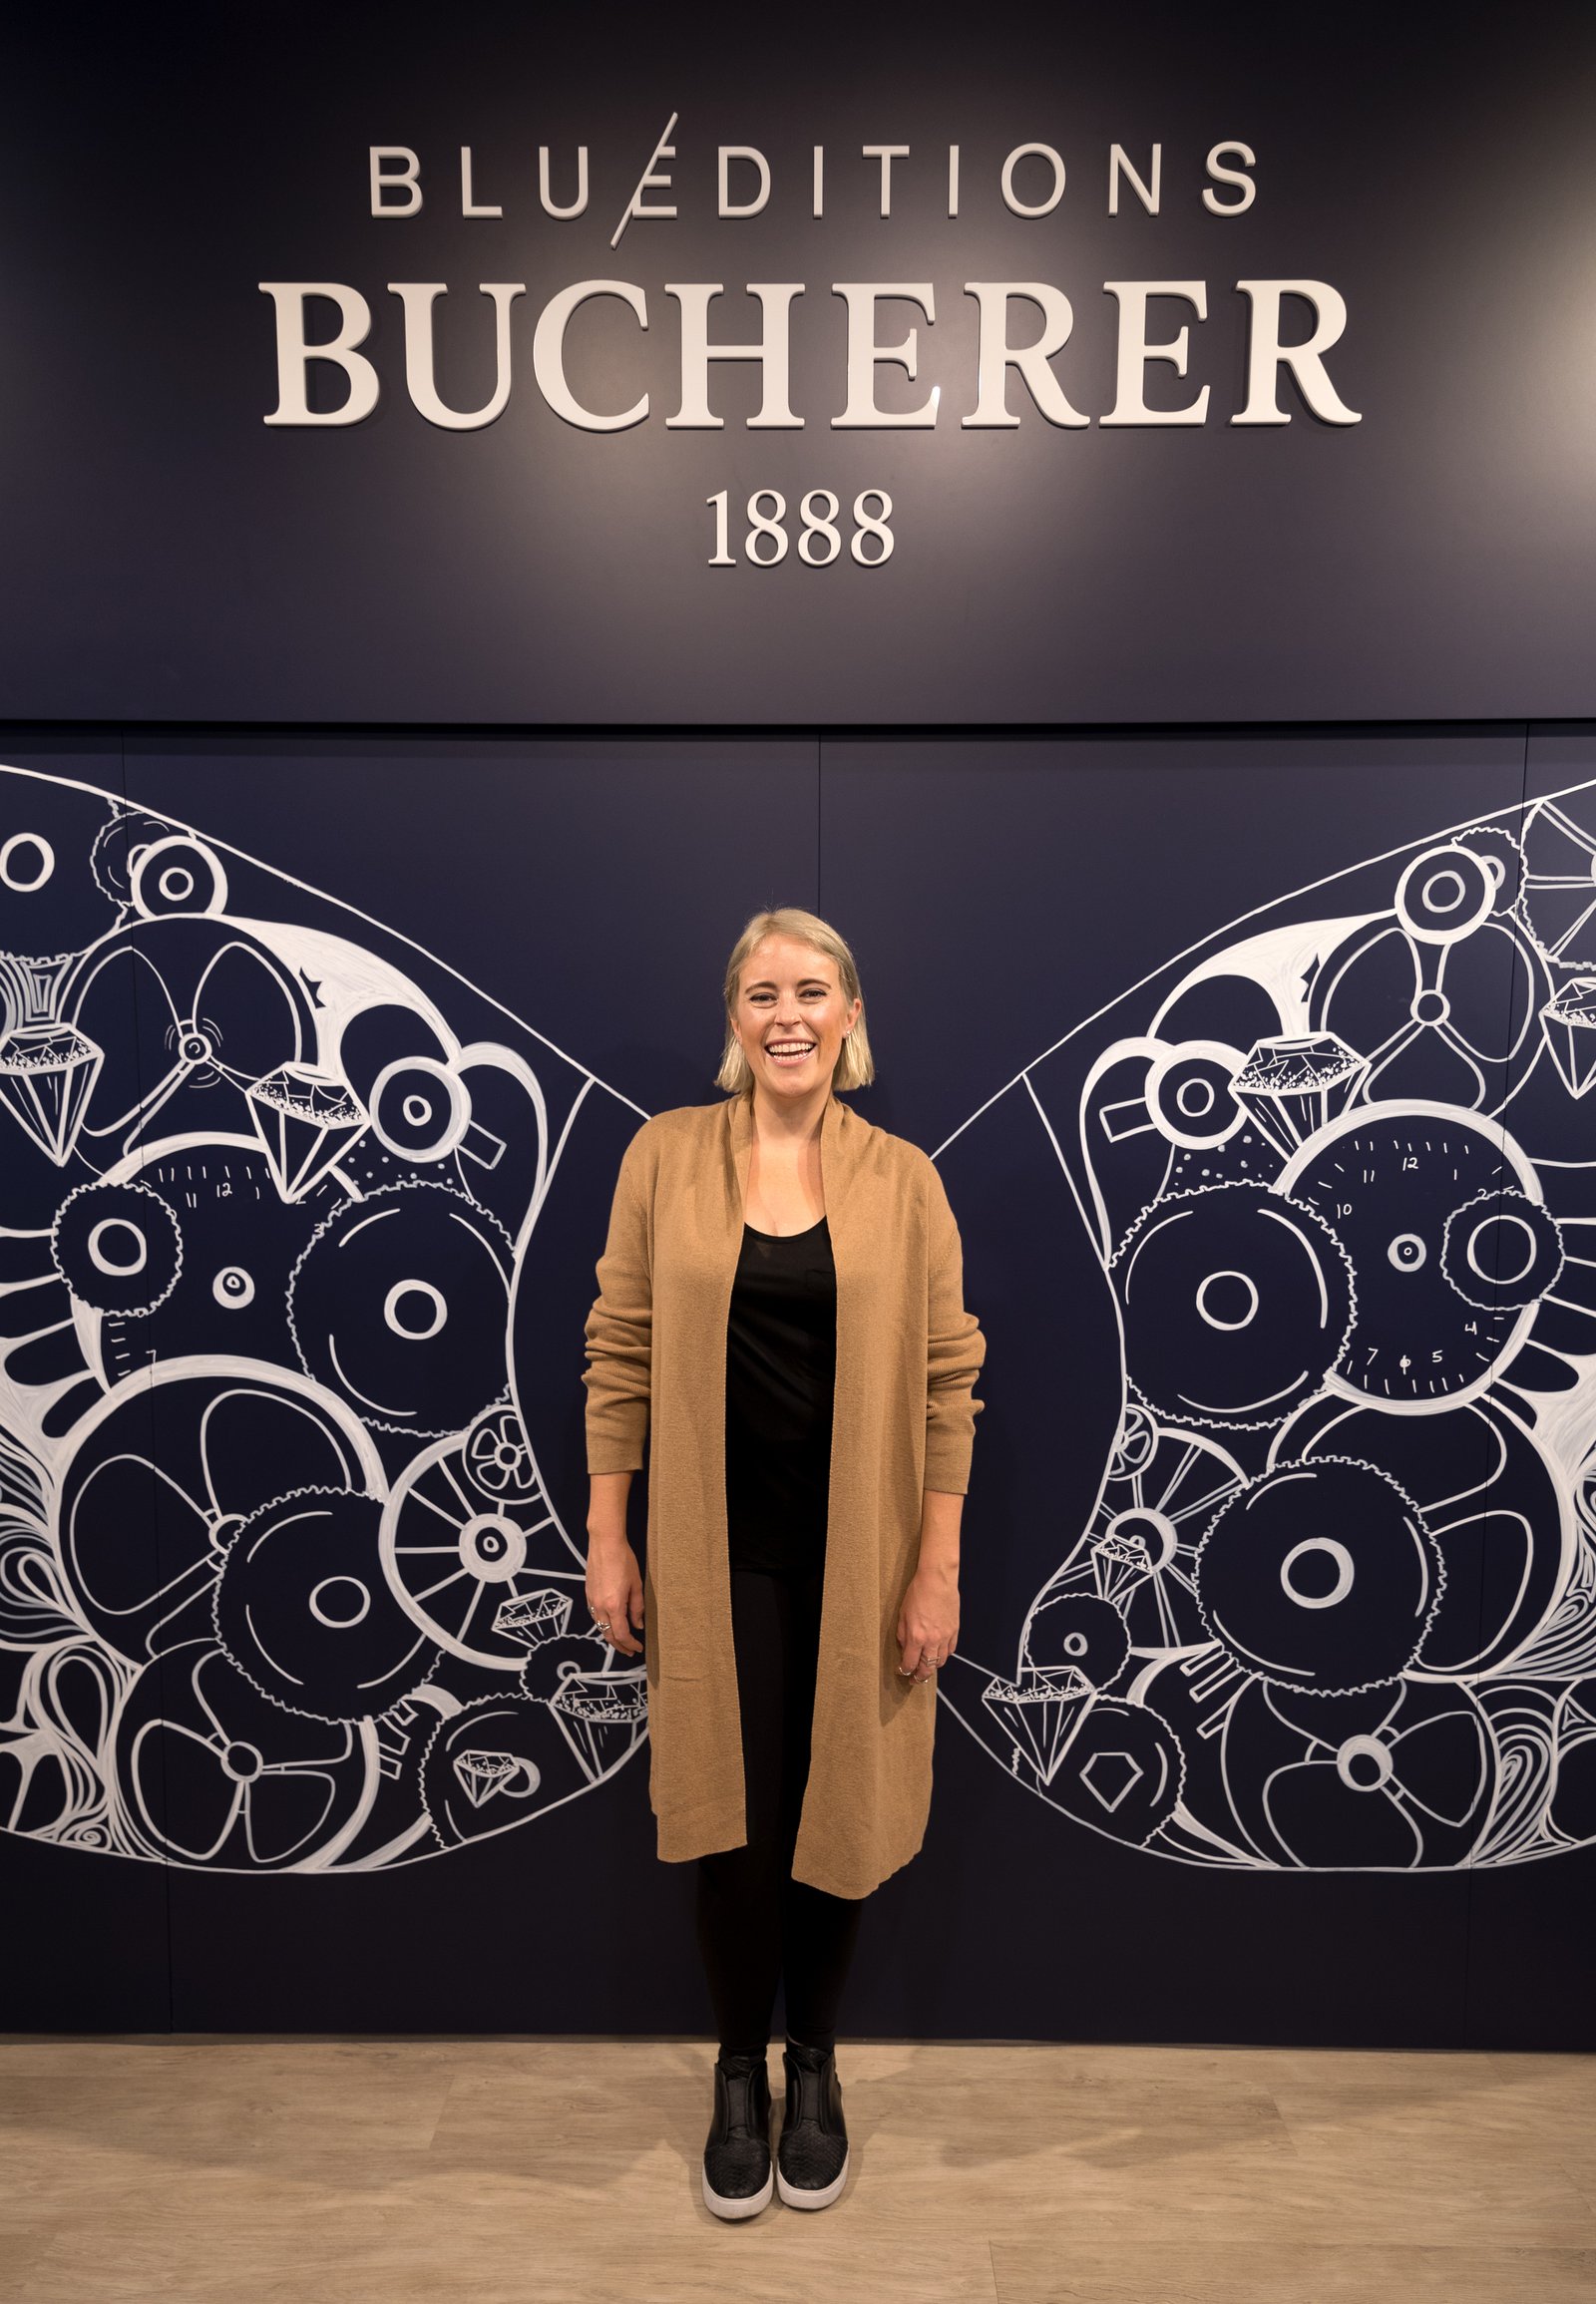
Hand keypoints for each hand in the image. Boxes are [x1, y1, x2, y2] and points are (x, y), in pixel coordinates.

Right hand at [585, 1540, 644, 1656]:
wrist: (605, 1543)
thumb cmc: (623, 1560)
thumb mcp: (636, 1585)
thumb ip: (637, 1608)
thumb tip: (638, 1625)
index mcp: (614, 1605)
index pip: (622, 1634)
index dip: (630, 1644)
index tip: (638, 1647)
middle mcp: (600, 1606)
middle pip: (608, 1635)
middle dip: (619, 1646)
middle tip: (629, 1650)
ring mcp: (591, 1600)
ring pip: (599, 1627)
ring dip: (610, 1636)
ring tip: (621, 1639)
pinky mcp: (588, 1594)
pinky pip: (594, 1616)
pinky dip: (602, 1624)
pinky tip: (610, 1623)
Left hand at [896, 1564, 957, 1685]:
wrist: (937, 1580)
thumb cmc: (917, 1593)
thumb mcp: (902, 1615)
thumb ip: (903, 1635)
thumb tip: (905, 1648)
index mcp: (916, 1637)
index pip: (910, 1663)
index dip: (904, 1670)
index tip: (901, 1671)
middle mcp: (932, 1640)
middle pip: (927, 1669)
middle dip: (920, 1677)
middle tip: (914, 1679)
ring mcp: (945, 1637)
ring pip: (941, 1662)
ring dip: (932, 1668)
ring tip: (926, 1667)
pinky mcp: (955, 1631)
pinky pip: (950, 1650)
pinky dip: (944, 1655)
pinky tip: (938, 1653)